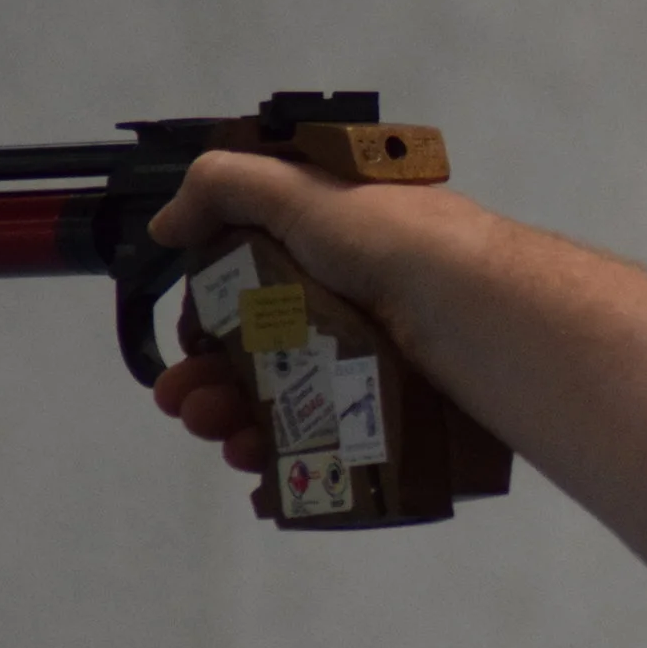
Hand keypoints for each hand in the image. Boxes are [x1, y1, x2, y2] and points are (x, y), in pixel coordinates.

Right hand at [144, 149, 471, 472]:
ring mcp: (379, 359)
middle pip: (265, 345)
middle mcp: (359, 299)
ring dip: (234, 414)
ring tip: (211, 429)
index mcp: (340, 244)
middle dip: (209, 373)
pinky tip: (252, 459)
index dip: (214, 309)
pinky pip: (328, 438)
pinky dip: (283, 452)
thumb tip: (167, 223)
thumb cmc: (394, 244)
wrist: (480, 313)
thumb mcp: (304, 189)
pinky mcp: (395, 411)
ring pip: (290, 397)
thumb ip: (226, 188)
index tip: (187, 336)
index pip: (261, 279)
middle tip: (180, 400)